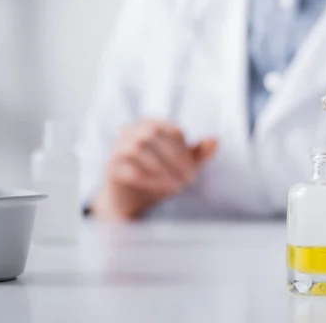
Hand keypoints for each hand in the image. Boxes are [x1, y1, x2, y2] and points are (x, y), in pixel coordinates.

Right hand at [92, 120, 216, 220]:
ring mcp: (118, 148)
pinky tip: (160, 189)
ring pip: (138, 148)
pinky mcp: (110, 168)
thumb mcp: (182, 166)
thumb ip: (198, 153)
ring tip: (176, 186)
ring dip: (162, 168)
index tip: (194, 171)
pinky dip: (148, 179)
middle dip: (175, 158)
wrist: (132, 200)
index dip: (186, 151)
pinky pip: (128, 168)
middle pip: (155, 135)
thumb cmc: (159, 176)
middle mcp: (131, 131)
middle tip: (189, 179)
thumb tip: (215, 141)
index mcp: (152, 125)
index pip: (173, 131)